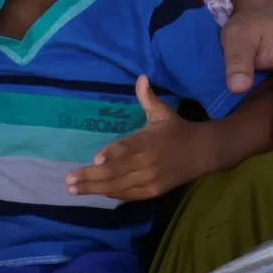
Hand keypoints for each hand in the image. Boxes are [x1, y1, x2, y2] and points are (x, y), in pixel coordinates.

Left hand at [67, 77, 215, 199]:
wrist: (204, 153)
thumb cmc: (177, 130)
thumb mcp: (163, 112)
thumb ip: (148, 98)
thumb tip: (141, 77)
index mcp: (150, 140)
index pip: (129, 148)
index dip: (113, 154)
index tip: (96, 159)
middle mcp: (149, 162)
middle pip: (117, 172)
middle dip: (91, 177)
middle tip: (68, 180)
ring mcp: (151, 180)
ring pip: (119, 186)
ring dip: (95, 188)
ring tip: (73, 188)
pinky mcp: (153, 192)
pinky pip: (127, 195)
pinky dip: (111, 193)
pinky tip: (94, 192)